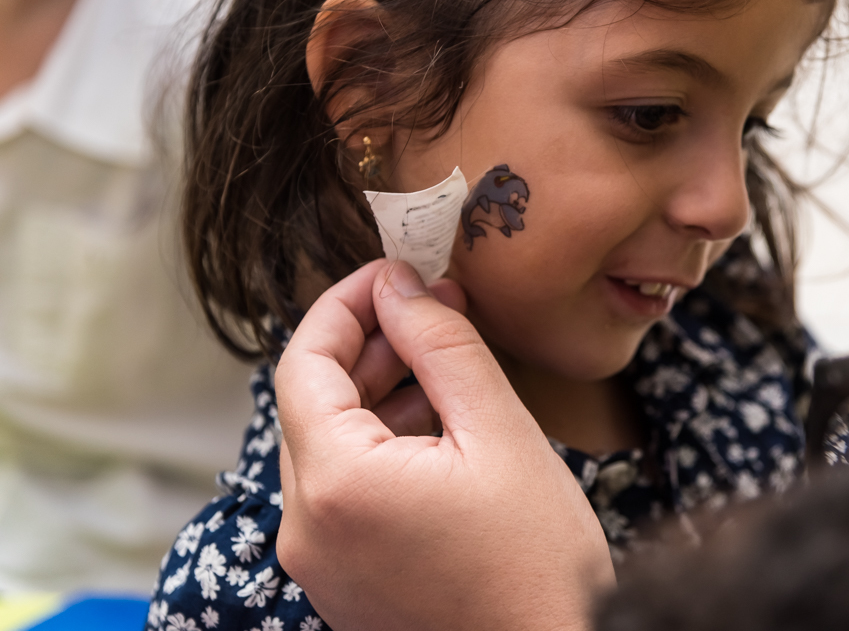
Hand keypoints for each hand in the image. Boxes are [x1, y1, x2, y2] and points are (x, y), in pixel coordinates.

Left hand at [275, 259, 614, 630]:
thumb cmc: (537, 560)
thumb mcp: (499, 431)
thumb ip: (442, 347)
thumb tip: (401, 285)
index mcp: (337, 484)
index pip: (304, 362)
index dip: (345, 304)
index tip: (393, 274)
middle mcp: (307, 527)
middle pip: (311, 403)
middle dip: (368, 346)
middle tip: (430, 311)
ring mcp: (320, 560)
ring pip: (327, 446)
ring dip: (376, 395)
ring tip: (442, 369)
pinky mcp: (341, 580)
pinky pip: (341, 491)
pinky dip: (377, 447)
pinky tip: (435, 429)